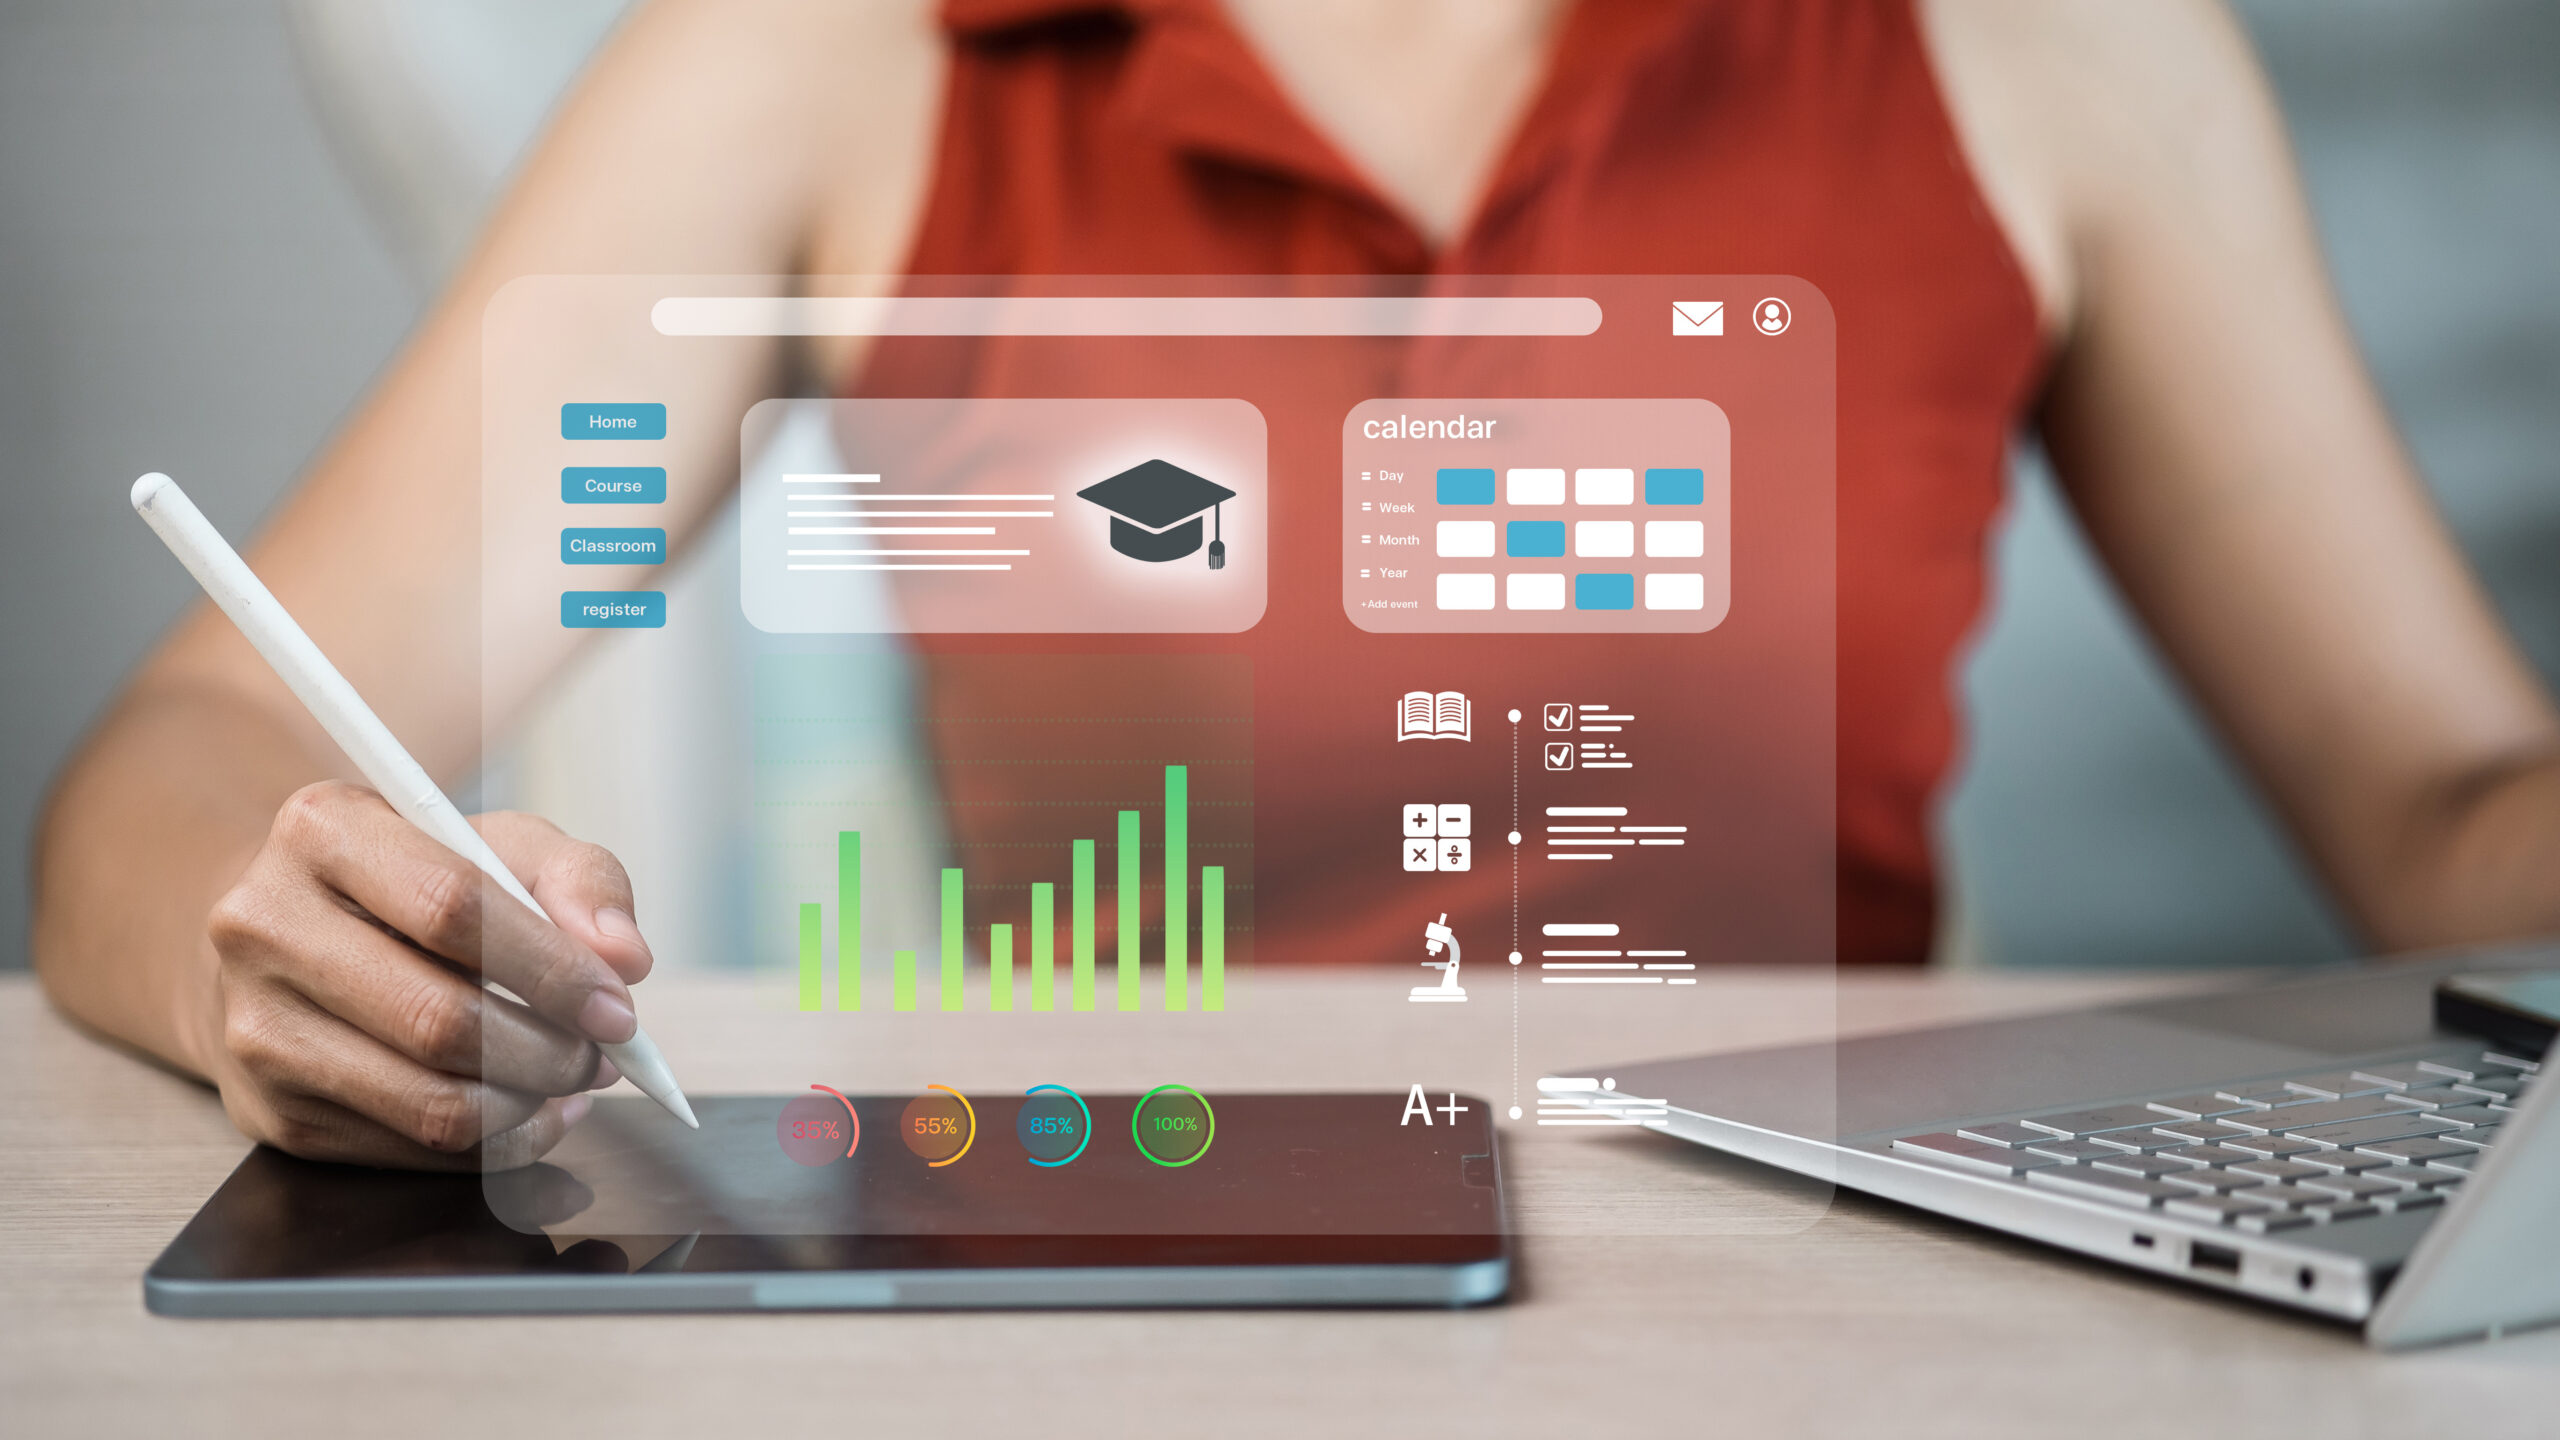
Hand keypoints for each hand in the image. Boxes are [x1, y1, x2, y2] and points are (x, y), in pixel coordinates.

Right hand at [200, 781, 653, 1168]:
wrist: (293, 940)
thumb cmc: (416, 886)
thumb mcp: (502, 846)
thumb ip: (580, 880)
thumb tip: (623, 956)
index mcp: (322, 831)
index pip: (453, 908)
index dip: (551, 968)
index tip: (616, 1005)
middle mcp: (265, 927)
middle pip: (440, 1020)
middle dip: (550, 1051)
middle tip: (602, 1055)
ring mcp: (256, 1028)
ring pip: (429, 1102)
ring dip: (529, 1104)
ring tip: (571, 1080)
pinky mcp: (272, 1112)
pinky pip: (411, 1151)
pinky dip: (495, 1145)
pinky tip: (527, 1110)